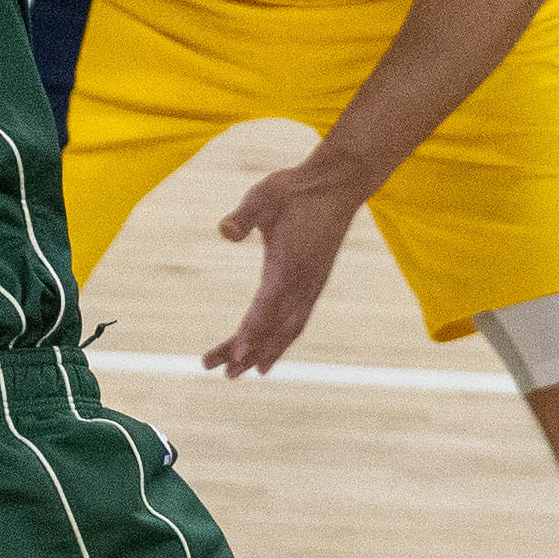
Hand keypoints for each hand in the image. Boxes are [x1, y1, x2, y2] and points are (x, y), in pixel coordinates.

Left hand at [203, 155, 368, 377]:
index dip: (253, 329)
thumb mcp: (265, 194)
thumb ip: (244, 215)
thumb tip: (225, 231)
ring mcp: (310, 286)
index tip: (237, 353)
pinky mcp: (312, 285)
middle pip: (274, 326)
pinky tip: (267, 355)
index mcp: (290, 264)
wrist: (336, 184)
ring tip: (237, 373)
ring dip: (263, 352)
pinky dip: (280, 342)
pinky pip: (296, 322)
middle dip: (248, 351)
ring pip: (286, 330)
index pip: (269, 304)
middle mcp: (303, 282)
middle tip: (222, 372)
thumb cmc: (295, 189)